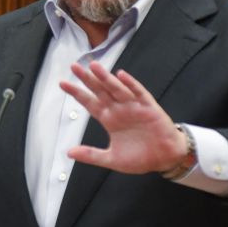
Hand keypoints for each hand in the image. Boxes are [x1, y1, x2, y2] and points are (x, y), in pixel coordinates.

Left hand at [59, 61, 186, 173]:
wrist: (165, 159)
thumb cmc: (140, 157)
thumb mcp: (112, 159)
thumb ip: (91, 155)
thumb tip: (68, 152)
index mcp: (109, 119)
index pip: (89, 103)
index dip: (77, 93)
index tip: (62, 83)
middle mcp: (119, 109)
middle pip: (100, 91)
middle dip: (88, 79)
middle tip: (74, 66)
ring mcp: (133, 107)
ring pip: (117, 89)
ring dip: (106, 78)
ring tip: (94, 67)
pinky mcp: (149, 108)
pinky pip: (139, 93)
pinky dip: (131, 85)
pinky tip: (121, 76)